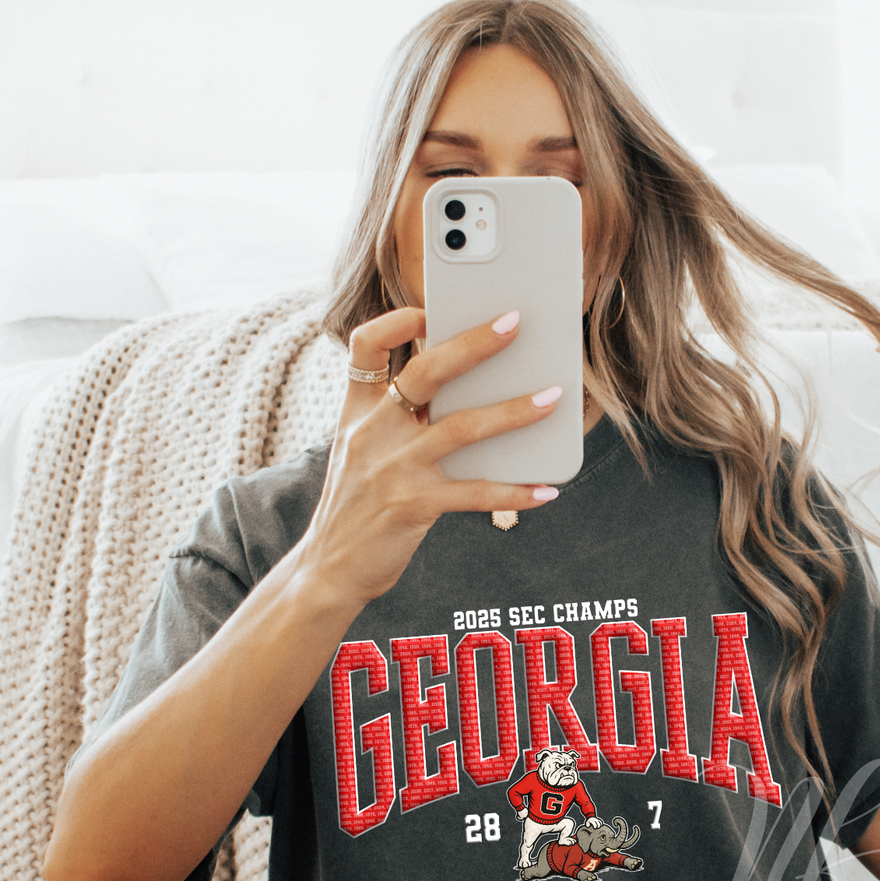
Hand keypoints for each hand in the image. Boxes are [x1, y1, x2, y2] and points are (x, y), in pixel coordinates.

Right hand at [298, 306, 563, 608]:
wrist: (327, 569)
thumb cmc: (354, 508)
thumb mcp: (360, 452)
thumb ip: (397, 420)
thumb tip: (467, 395)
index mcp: (356, 412)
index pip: (364, 345)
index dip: (397, 320)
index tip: (431, 311)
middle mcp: (372, 432)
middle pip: (425, 371)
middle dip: (473, 343)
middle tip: (514, 322)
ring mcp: (392, 468)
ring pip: (462, 426)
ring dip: (514, 410)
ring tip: (552, 399)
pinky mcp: (413, 506)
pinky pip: (476, 492)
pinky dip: (516, 491)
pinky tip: (547, 490)